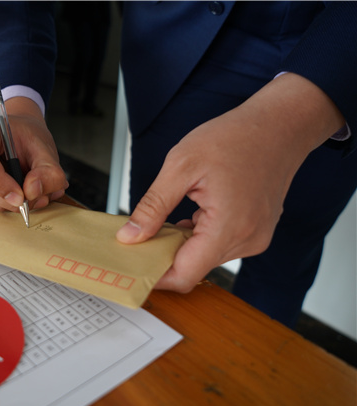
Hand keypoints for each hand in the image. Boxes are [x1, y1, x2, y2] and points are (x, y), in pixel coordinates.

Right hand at [0, 97, 67, 210]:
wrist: (20, 134)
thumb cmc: (28, 136)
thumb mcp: (46, 150)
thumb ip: (48, 172)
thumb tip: (32, 191)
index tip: (20, 197)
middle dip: (5, 197)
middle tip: (30, 201)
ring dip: (5, 201)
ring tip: (27, 192)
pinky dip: (1, 199)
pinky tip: (14, 190)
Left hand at [116, 73, 344, 292]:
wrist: (279, 124)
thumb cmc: (236, 137)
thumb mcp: (181, 166)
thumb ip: (153, 207)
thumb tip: (130, 236)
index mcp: (229, 228)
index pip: (185, 275)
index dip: (155, 277)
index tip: (132, 268)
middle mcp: (247, 240)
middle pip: (194, 267)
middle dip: (164, 256)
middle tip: (139, 237)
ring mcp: (256, 238)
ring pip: (206, 257)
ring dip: (182, 244)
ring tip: (167, 218)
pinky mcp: (257, 232)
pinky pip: (220, 245)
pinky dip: (200, 236)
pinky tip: (191, 214)